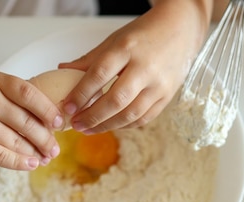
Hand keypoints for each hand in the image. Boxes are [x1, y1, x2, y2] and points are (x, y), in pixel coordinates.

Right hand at [0, 70, 62, 169]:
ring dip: (35, 153)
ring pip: (17, 142)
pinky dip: (20, 162)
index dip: (48, 110)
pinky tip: (31, 164)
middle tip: (55, 148)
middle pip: (28, 122)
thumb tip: (39, 115)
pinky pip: (2, 157)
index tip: (59, 123)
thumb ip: (4, 94)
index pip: (30, 94)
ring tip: (45, 158)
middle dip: (45, 138)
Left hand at [58, 0, 209, 133]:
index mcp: (127, 49)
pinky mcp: (167, 96)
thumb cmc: (143, 35)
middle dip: (92, 116)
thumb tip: (62, 70)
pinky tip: (110, 125)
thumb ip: (90, 59)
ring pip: (130, 114)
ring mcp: (159, 84)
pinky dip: (124, 125)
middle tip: (76, 124)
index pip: (99, 75)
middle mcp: (145, 67)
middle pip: (116, 100)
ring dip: (106, 126)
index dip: (81, 94)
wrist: (181, 30)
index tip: (67, 107)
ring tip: (88, 129)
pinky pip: (143, 118)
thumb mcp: (115, 41)